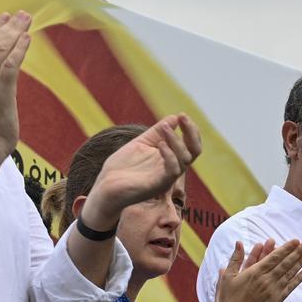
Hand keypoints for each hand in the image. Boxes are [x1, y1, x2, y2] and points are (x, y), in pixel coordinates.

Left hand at [83, 114, 203, 228]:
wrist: (106, 187)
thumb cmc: (122, 167)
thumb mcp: (141, 143)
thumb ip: (157, 132)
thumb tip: (174, 118)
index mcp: (170, 159)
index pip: (190, 144)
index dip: (190, 129)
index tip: (182, 115)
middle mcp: (172, 168)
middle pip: (195, 151)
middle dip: (192, 133)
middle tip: (183, 117)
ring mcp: (166, 178)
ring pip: (185, 159)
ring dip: (176, 140)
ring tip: (164, 128)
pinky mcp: (158, 185)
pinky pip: (172, 171)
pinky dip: (170, 155)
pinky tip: (160, 144)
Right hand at [214, 238, 301, 301]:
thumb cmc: (229, 298)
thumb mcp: (228, 276)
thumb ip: (235, 258)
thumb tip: (239, 242)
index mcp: (255, 272)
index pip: (275, 257)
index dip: (286, 248)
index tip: (295, 241)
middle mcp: (266, 280)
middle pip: (285, 263)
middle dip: (297, 252)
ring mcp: (273, 291)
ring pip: (290, 274)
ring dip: (300, 263)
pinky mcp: (277, 300)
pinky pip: (290, 287)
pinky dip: (298, 279)